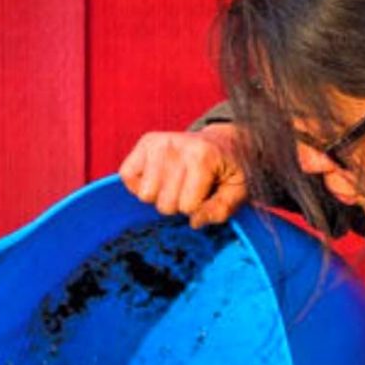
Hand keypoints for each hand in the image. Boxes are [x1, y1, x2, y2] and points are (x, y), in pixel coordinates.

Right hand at [118, 124, 249, 228]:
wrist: (222, 142)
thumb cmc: (229, 170)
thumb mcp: (237, 191)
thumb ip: (220, 210)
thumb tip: (194, 222)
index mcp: (202, 156)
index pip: (187, 206)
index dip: (197, 208)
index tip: (206, 193)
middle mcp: (177, 146)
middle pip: (164, 204)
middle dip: (178, 204)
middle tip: (190, 188)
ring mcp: (159, 142)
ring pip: (146, 195)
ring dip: (159, 196)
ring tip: (175, 183)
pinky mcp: (146, 143)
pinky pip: (127, 176)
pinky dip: (140, 184)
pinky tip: (157, 178)